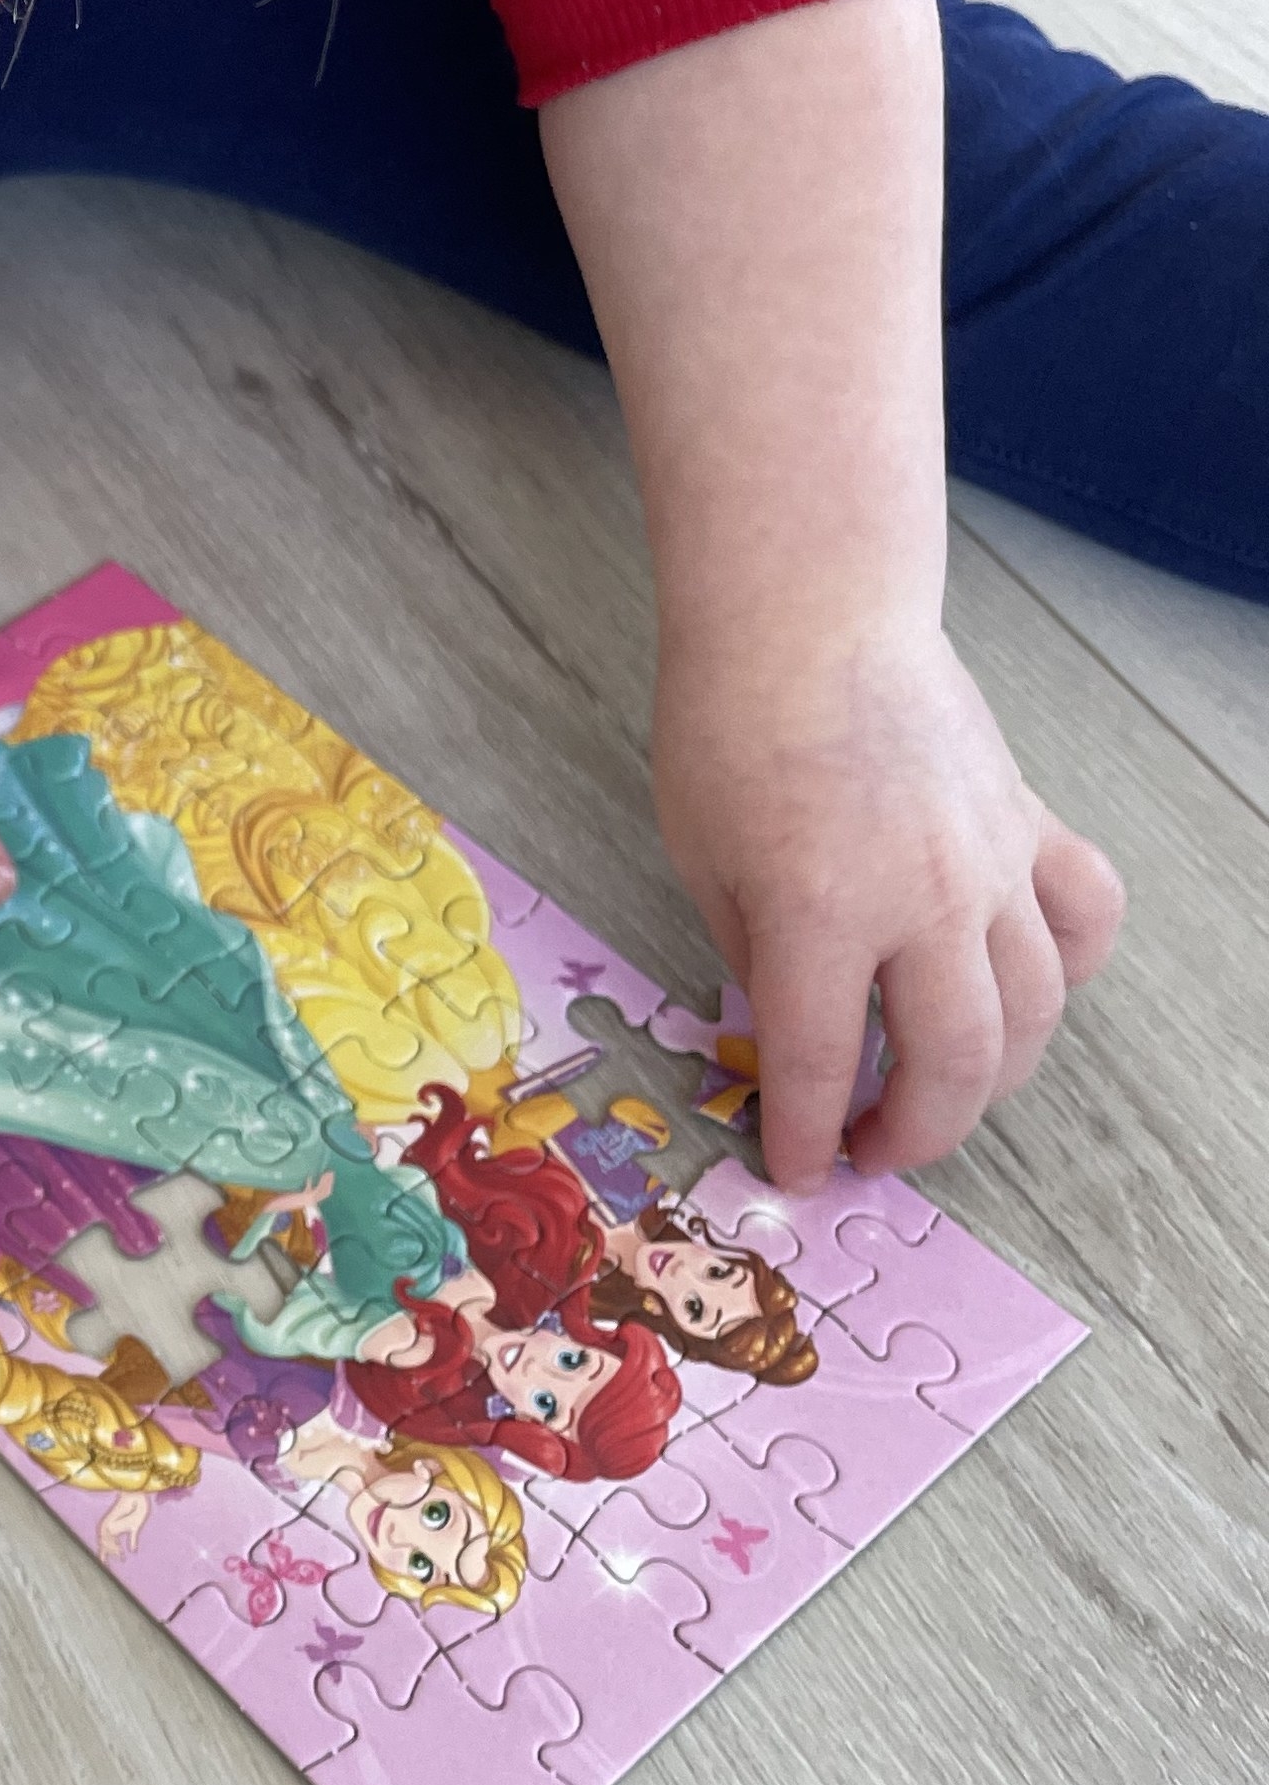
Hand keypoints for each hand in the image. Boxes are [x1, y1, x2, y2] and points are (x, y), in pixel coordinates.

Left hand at [654, 617, 1123, 1191]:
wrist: (807, 615)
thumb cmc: (729, 723)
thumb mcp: (702, 859)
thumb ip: (757, 957)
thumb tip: (791, 1034)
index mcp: (822, 912)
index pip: (821, 1065)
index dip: (805, 1134)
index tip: (798, 1169)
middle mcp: (924, 900)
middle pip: (951, 1062)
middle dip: (914, 1132)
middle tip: (872, 1148)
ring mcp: (990, 863)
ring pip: (1032, 1012)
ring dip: (992, 1078)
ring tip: (939, 1095)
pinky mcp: (1026, 824)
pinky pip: (1082, 917)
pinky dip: (1068, 969)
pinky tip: (1026, 990)